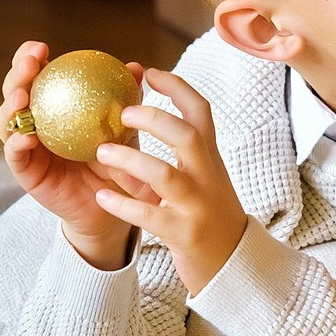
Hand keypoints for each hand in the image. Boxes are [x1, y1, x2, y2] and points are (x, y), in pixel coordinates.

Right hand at [0, 41, 152, 249]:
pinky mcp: (26, 173)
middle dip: (17, 74)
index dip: (30, 58)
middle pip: (15, 93)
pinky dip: (16, 144)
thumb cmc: (117, 162)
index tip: (41, 47)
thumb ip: (127, 100)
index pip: (37, 76)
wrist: (113, 205)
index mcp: (54, 107)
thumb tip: (136, 67)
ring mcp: (27, 147)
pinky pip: (16, 157)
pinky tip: (25, 137)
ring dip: (10, 107)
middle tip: (29, 64)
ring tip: (21, 98)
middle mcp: (36, 123)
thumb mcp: (123, 128)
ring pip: (7, 122)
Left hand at [86, 68, 248, 296]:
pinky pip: (150, 216)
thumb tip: (150, 118)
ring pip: (165, 175)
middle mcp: (207, 177)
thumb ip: (186, 151)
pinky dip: (123, 204)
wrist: (234, 263)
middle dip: (156, 118)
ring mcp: (197, 206)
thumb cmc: (211, 214)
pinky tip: (102, 197)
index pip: (201, 112)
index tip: (150, 72)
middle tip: (123, 112)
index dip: (177, 88)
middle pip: (188, 135)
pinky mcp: (184, 234)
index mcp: (210, 158)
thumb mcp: (206, 176)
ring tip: (101, 152)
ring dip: (131, 160)